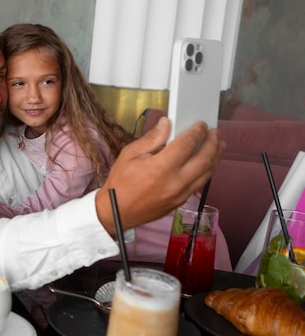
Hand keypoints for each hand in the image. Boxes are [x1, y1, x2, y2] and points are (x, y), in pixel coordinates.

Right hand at [95, 116, 223, 234]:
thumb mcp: (129, 155)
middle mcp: (175, 182)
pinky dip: (206, 171)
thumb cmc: (120, 183)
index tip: (200, 124)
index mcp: (161, 167)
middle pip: (204, 159)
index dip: (197, 132)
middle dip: (212, 143)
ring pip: (207, 174)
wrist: (116, 212)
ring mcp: (180, 195)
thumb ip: (151, 138)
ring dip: (215, 158)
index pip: (187, 144)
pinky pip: (199, 184)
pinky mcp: (180, 202)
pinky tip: (206, 163)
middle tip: (214, 133)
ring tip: (219, 146)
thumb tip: (167, 123)